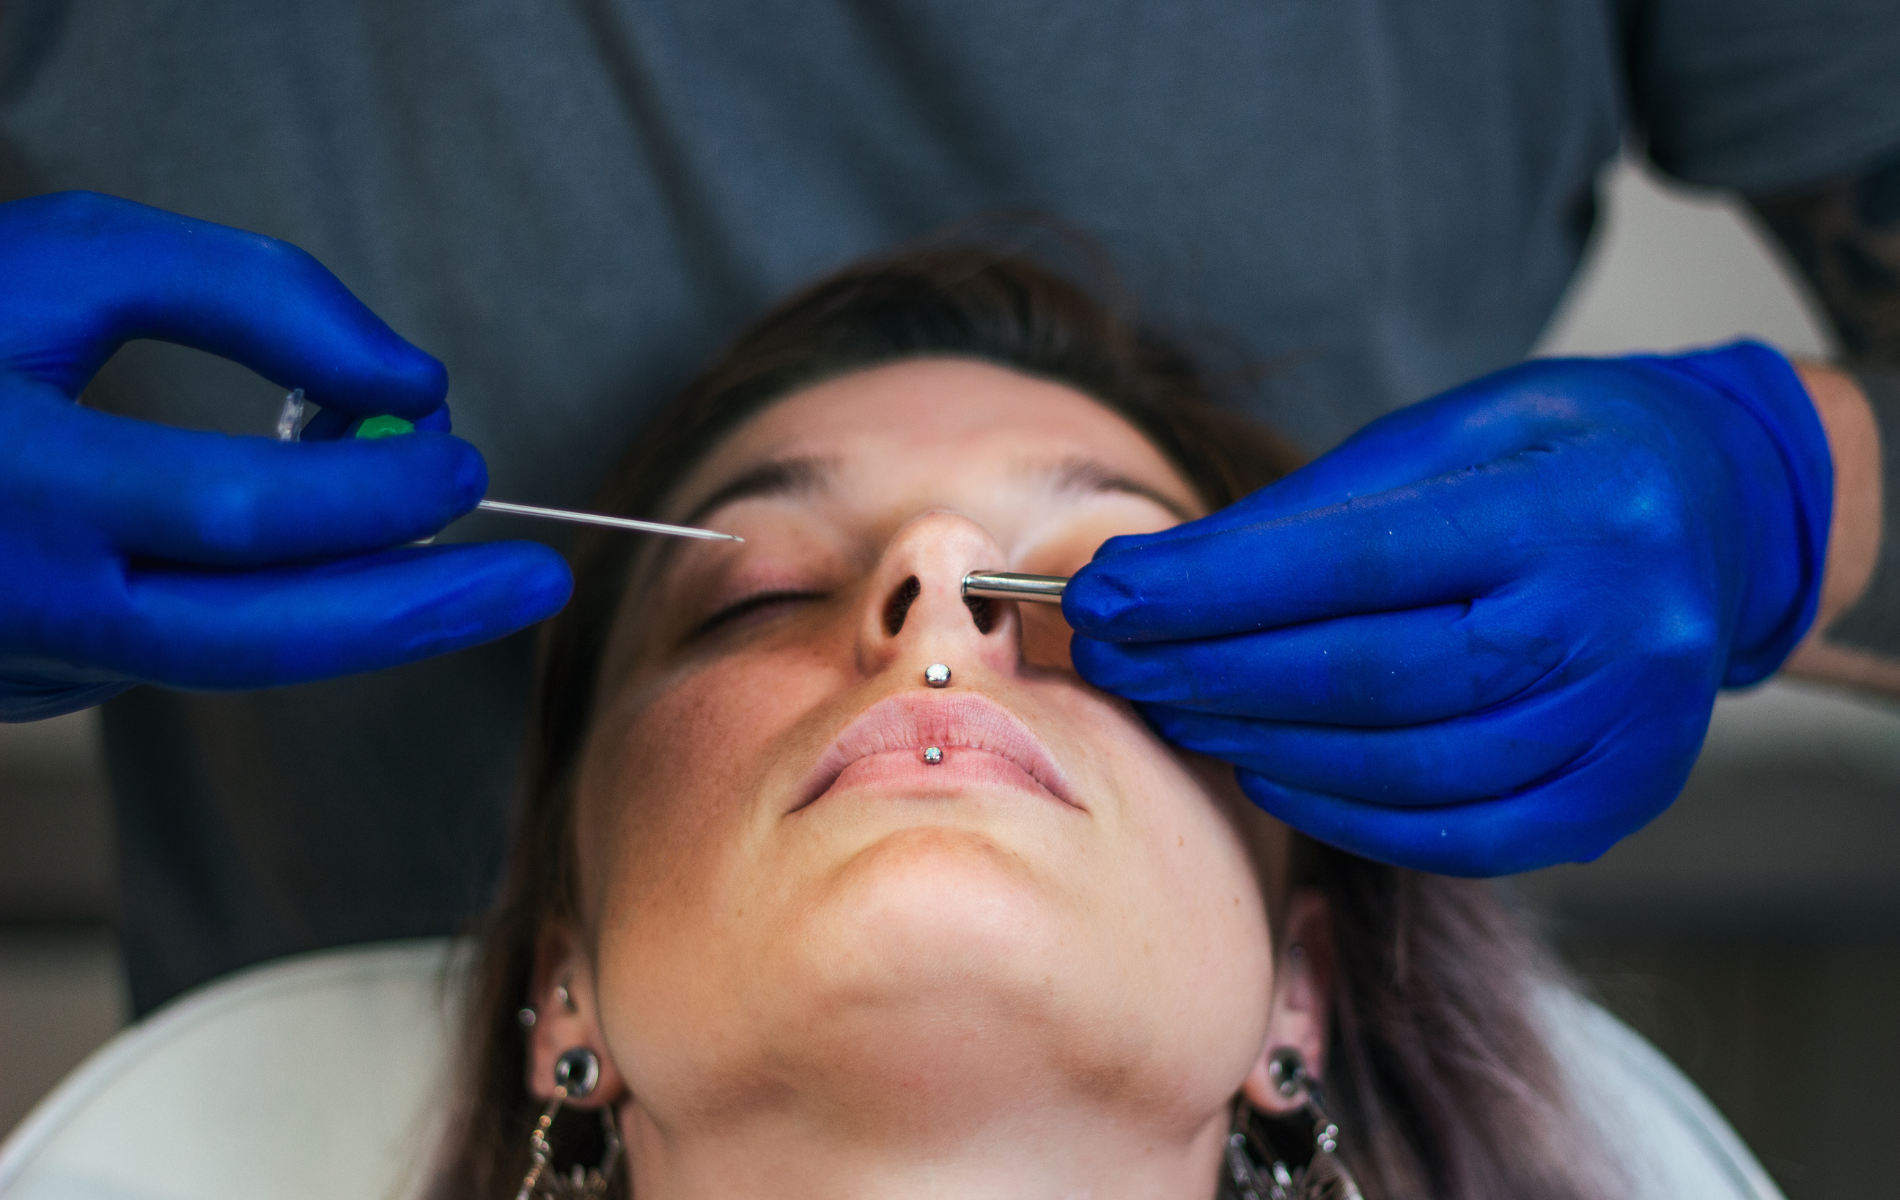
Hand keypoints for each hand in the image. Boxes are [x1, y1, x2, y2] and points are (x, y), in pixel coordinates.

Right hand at [0, 192, 570, 720]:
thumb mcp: (79, 261)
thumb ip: (257, 299)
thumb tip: (410, 391)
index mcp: (14, 486)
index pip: (245, 517)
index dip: (375, 494)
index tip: (461, 449)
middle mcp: (16, 602)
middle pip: (261, 642)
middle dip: (419, 614)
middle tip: (541, 579)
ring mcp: (16, 662)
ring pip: (231, 658)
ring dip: (356, 609)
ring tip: (452, 552)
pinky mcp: (28, 684)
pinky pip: (183, 651)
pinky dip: (272, 604)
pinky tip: (311, 553)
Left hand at [1065, 344, 1832, 874]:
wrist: (1720, 511)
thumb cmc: (1557, 457)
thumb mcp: (1446, 434)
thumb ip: (1311, 513)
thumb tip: (1155, 581)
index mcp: (1567, 504)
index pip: (1353, 562)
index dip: (1209, 590)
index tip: (1102, 595)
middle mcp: (1613, 626)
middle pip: (1369, 676)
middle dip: (1210, 671)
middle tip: (1110, 659)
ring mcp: (1626, 728)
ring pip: (1402, 766)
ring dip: (1258, 744)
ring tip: (1171, 709)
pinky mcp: (1616, 799)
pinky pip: (1455, 835)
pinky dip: (1343, 812)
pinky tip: (1265, 771)